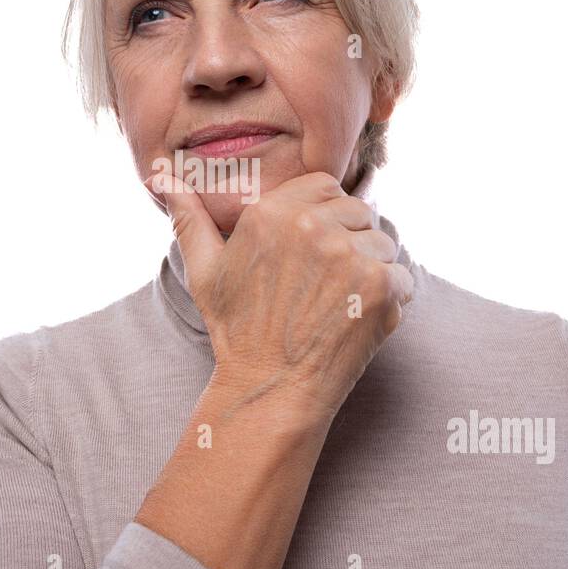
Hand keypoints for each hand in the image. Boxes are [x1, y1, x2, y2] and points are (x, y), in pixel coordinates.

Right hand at [147, 170, 413, 418]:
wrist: (269, 390)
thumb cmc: (237, 331)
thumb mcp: (205, 271)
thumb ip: (190, 218)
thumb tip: (164, 178)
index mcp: (270, 212)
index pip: (326, 186)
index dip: (327, 216)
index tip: (318, 251)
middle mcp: (310, 225)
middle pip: (360, 211)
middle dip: (353, 242)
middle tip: (330, 287)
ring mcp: (348, 254)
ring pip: (384, 243)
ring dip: (373, 271)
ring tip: (341, 305)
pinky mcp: (379, 285)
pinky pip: (403, 277)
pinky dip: (391, 301)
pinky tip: (358, 322)